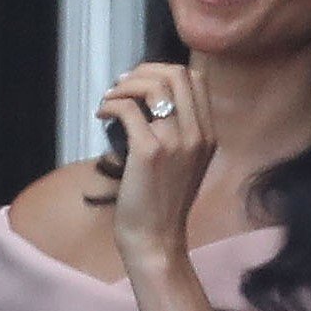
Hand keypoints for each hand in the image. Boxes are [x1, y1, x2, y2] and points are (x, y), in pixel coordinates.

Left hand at [98, 61, 209, 270]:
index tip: (139, 82)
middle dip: (142, 72)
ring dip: (124, 87)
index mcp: (208, 134)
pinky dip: (111, 105)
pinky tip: (102, 115)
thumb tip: (148, 100)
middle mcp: (198, 134)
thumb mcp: (183, 163)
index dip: (162, 71)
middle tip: (120, 86)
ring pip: (152, 87)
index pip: (195, 79)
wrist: (156, 240)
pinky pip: (128, 109)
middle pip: (176, 75)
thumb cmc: (161, 204)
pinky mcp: (150, 152)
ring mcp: (177, 141)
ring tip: (108, 101)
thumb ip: (177, 132)